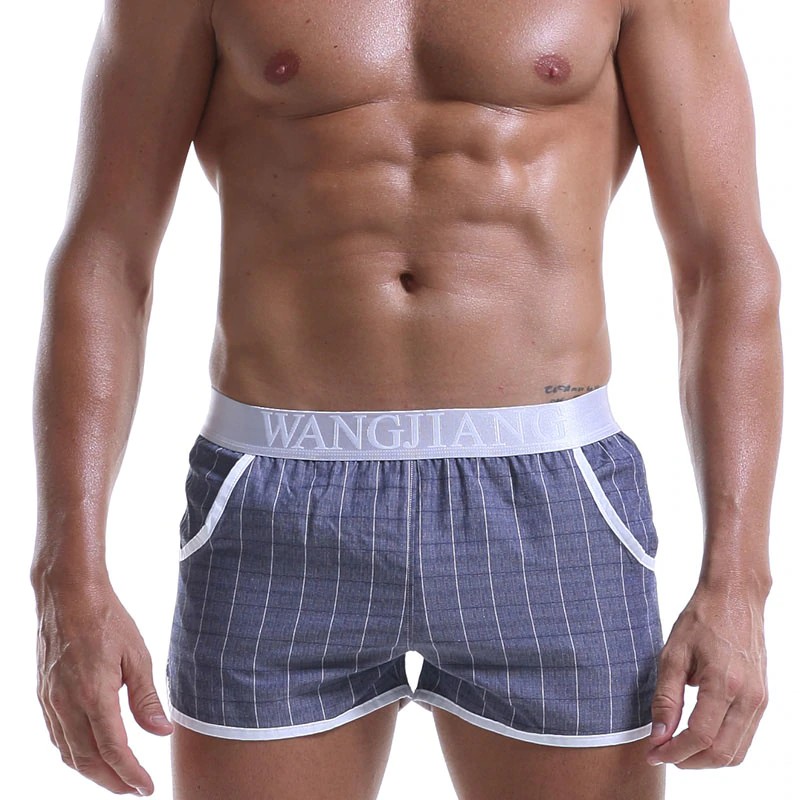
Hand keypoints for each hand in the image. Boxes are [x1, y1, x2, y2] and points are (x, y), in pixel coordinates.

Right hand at [34, 576, 173, 794]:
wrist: (68, 594)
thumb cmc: (107, 619)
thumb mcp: (137, 654)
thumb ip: (146, 698)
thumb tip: (161, 732)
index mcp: (94, 695)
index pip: (114, 750)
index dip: (131, 774)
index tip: (146, 788)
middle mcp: (67, 705)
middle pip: (88, 760)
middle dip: (112, 781)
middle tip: (134, 788)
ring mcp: (51, 702)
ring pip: (69, 753)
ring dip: (92, 772)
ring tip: (116, 777)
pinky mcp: (44, 695)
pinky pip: (57, 737)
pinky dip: (74, 754)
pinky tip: (89, 753)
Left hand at [646, 580, 768, 767]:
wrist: (735, 597)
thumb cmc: (701, 620)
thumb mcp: (673, 654)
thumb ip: (666, 698)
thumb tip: (659, 735)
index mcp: (724, 684)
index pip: (700, 736)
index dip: (674, 752)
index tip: (653, 753)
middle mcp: (749, 698)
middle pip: (722, 753)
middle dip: (690, 761)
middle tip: (663, 754)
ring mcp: (760, 700)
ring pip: (737, 751)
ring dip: (707, 758)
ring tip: (678, 748)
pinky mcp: (762, 698)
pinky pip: (745, 736)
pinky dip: (722, 745)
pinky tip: (698, 735)